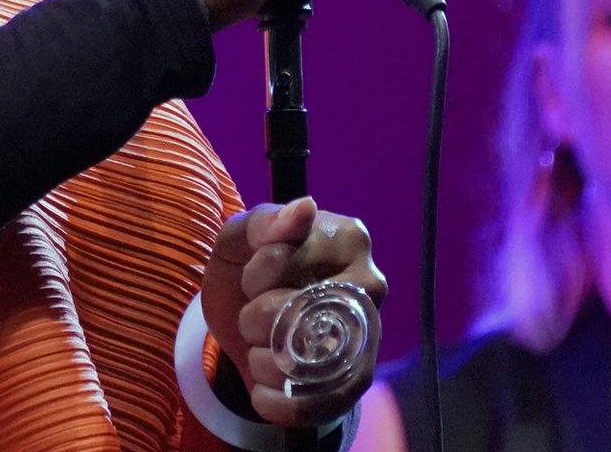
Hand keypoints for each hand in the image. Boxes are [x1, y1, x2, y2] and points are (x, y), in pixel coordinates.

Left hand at [201, 198, 386, 427]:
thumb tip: (305, 207)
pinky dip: (275, 401)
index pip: (281, 258)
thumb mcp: (241, 240)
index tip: (254, 275)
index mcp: (347, 238)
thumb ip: (265, 222)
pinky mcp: (357, 383)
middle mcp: (369, 285)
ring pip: (299, 360)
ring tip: (263, 347)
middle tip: (258, 314)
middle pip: (290, 311)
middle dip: (254, 319)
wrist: (254, 329)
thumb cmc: (251, 270)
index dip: (254, 275)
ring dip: (261, 360)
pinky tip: (263, 389)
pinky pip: (313, 403)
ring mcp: (369, 336)